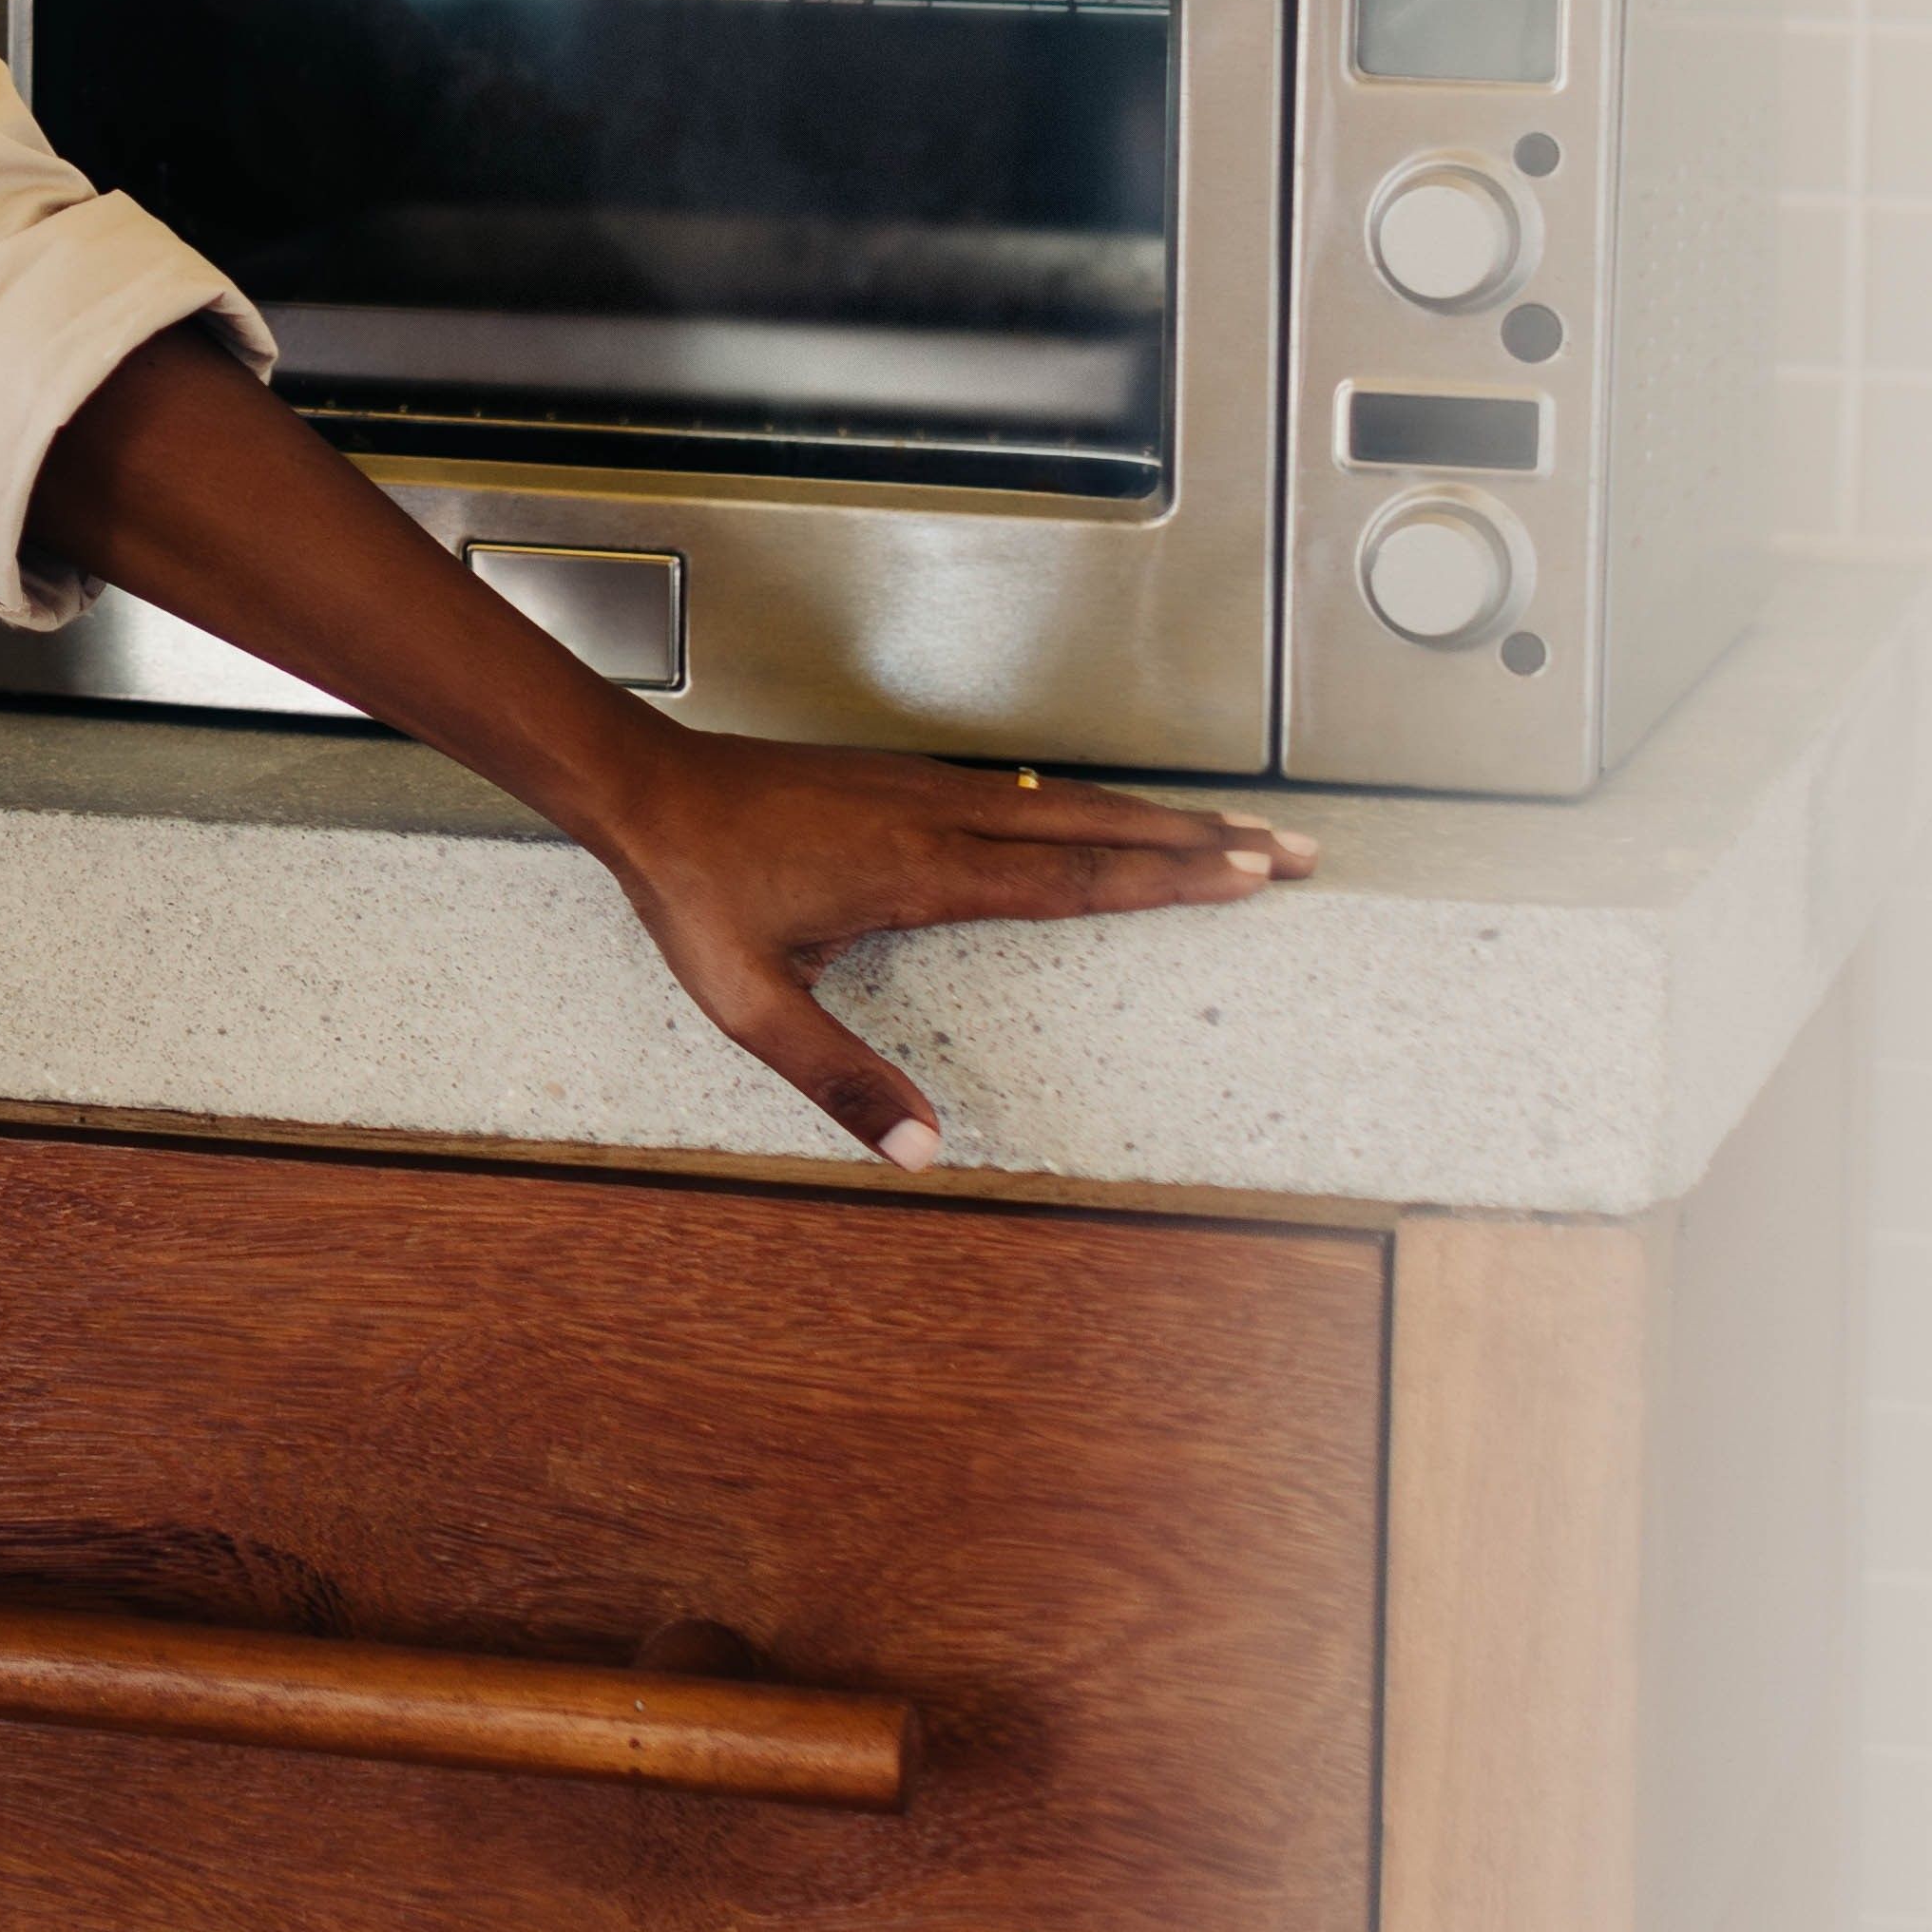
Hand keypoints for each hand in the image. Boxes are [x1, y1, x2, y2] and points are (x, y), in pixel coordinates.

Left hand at [576, 734, 1310, 1168]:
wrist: (640, 788)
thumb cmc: (693, 891)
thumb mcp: (751, 1002)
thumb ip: (839, 1080)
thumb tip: (923, 1153)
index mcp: (922, 868)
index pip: (1072, 877)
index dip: (1166, 877)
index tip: (1246, 874)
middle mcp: (940, 815)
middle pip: (1100, 824)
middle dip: (1203, 839)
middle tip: (1291, 849)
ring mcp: (924, 788)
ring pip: (1069, 798)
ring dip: (1158, 816)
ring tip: (1234, 831)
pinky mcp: (902, 778)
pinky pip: (1027, 789)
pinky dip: (1094, 804)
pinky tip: (1113, 818)